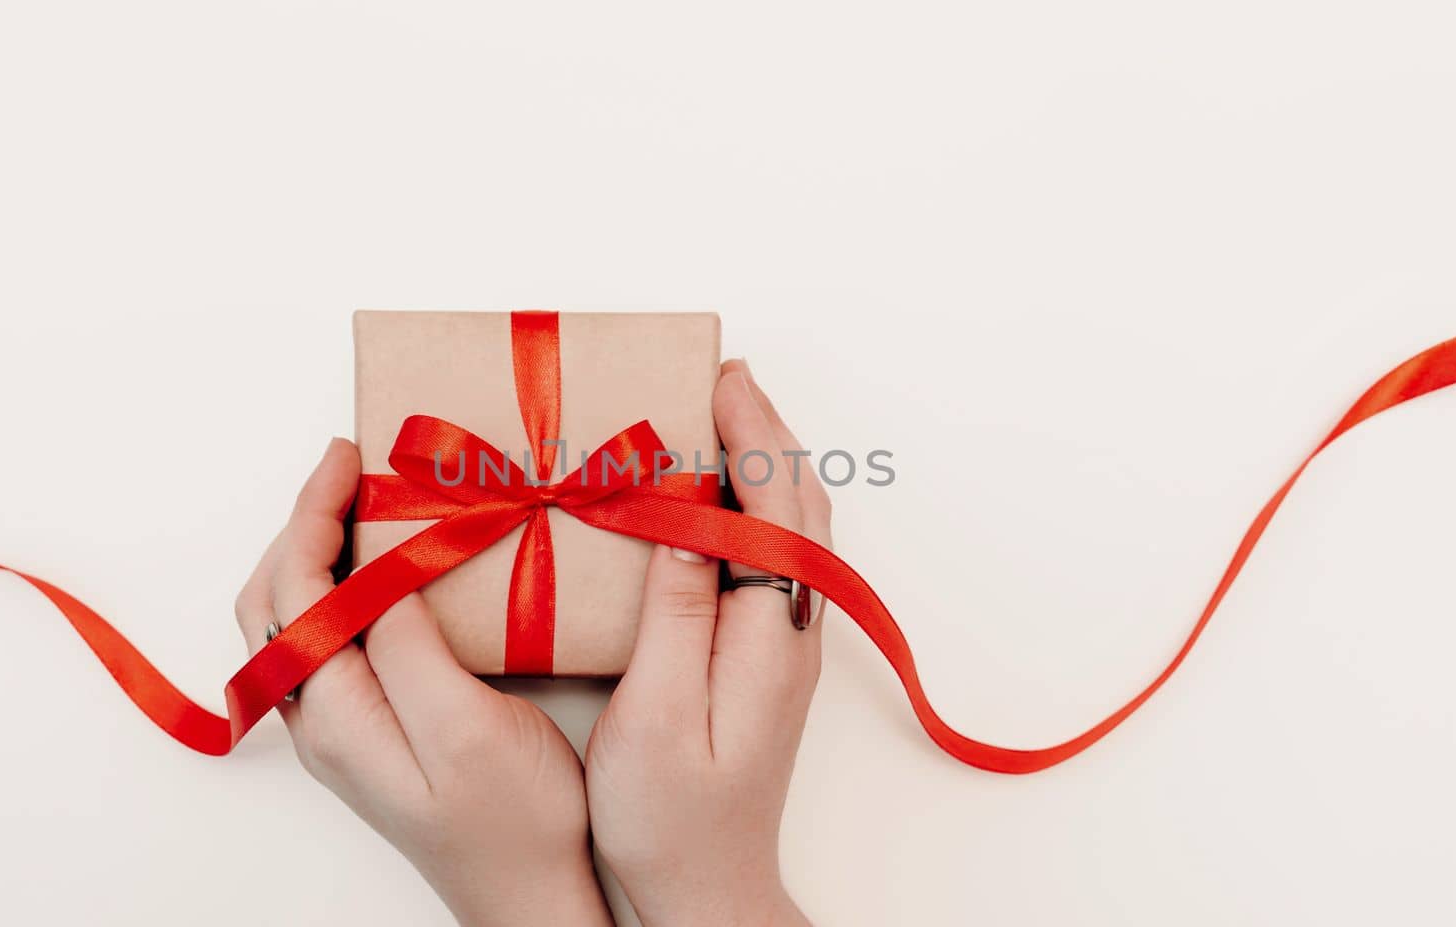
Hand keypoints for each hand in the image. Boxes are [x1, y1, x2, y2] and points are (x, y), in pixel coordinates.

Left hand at [234, 439, 611, 926]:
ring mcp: (348, 726)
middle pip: (276, 602)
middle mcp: (325, 720)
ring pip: (299, 620)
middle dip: (304, 524)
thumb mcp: (466, 729)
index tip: (352, 457)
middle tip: (355, 468)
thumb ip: (409, 649)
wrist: (532, 893)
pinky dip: (349, 585)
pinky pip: (336, 639)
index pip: (292, 591)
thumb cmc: (515, 822)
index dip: (311, 515)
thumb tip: (379, 577)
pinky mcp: (377, 727)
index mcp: (337, 715)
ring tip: (370, 502)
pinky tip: (394, 567)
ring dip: (321, 552)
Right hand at [585, 360, 829, 925]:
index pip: (773, 505)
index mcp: (768, 633)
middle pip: (798, 503)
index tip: (716, 377)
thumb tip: (683, 516)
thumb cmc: (673, 816)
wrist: (710, 885)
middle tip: (717, 373)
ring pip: (793, 524)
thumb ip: (677, 611)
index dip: (750, 435)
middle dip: (763, 429)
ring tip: (718, 412)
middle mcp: (792, 628)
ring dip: (763, 460)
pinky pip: (774, 552)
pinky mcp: (766, 654)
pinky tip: (714, 495)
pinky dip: (753, 502)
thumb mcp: (657, 714)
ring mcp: (785, 641)